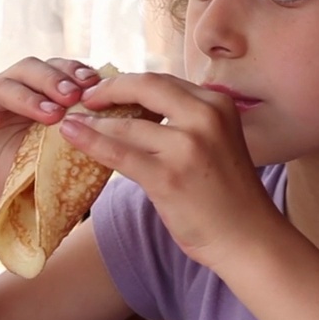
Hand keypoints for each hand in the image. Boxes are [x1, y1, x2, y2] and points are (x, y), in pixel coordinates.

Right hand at [0, 57, 101, 223]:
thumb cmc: (15, 182)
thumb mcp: (52, 161)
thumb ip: (80, 142)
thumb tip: (127, 133)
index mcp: (31, 97)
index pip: (54, 71)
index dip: (74, 73)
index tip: (96, 86)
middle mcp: (3, 92)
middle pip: (29, 69)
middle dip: (55, 79)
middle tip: (75, 95)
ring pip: (0, 83)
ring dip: (26, 96)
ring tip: (49, 113)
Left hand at [59, 72, 282, 270]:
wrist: (248, 237)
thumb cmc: (229, 195)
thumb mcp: (217, 142)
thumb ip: (188, 121)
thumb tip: (141, 108)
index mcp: (218, 104)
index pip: (164, 81)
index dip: (130, 83)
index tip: (109, 90)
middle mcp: (206, 117)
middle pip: (145, 87)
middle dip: (109, 89)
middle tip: (86, 98)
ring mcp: (187, 146)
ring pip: (126, 123)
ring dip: (93, 120)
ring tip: (71, 120)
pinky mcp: (168, 176)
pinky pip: (118, 152)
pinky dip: (90, 141)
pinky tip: (71, 134)